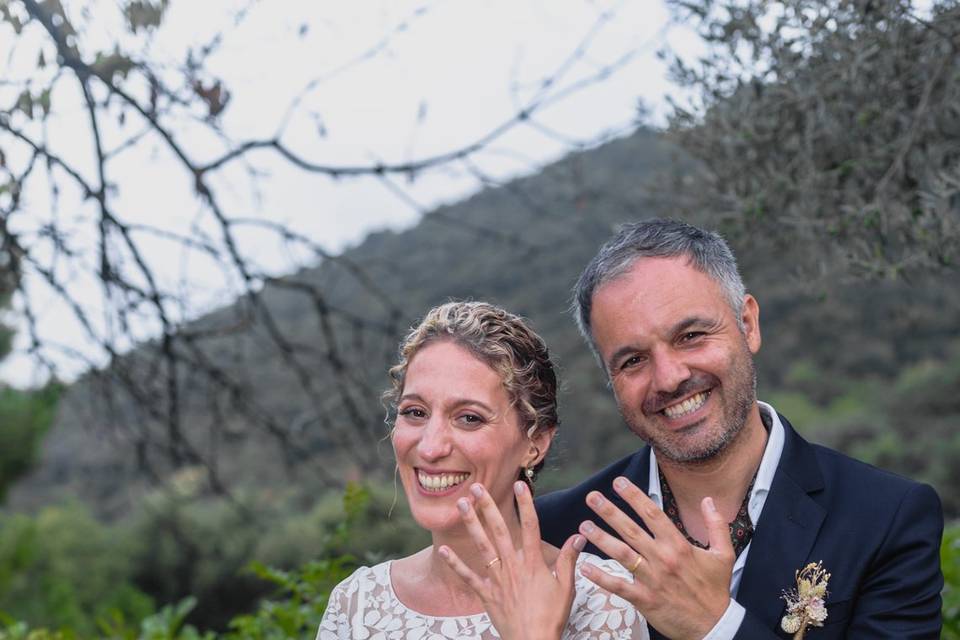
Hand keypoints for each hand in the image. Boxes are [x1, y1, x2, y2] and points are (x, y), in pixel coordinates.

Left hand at [439, 481, 585, 639]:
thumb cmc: (552, 617)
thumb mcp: (566, 587)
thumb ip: (569, 560)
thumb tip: (579, 536)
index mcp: (533, 563)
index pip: (531, 526)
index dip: (525, 504)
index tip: (519, 484)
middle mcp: (513, 567)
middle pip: (500, 530)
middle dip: (488, 507)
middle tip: (477, 487)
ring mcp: (498, 580)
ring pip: (482, 546)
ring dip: (471, 524)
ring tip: (461, 505)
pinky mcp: (487, 594)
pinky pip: (468, 577)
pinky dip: (455, 564)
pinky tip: (444, 550)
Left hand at [578, 476, 733, 639]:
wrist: (715, 626)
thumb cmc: (716, 590)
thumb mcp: (724, 554)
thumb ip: (715, 525)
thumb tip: (709, 500)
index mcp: (679, 546)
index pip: (652, 514)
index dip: (634, 496)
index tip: (619, 483)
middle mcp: (663, 559)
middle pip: (631, 530)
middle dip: (609, 512)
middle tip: (592, 497)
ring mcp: (652, 580)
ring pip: (621, 554)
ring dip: (601, 539)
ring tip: (584, 526)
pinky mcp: (645, 600)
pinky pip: (619, 586)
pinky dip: (601, 577)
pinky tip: (585, 566)